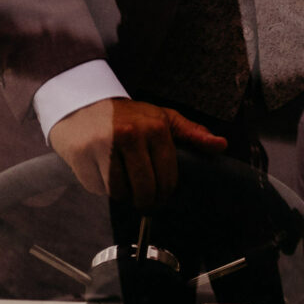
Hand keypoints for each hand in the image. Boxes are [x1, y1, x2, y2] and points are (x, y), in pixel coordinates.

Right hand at [44, 99, 227, 206]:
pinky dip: (101, 187)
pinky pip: (98, 188)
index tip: (162, 195)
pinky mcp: (81, 155)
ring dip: (123, 194)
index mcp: (154, 128)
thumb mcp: (161, 118)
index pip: (167, 177)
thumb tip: (221, 145)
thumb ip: (192, 133)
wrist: (82, 102)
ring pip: (120, 193)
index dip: (166, 193)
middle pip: (145, 190)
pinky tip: (102, 171)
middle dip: (147, 201)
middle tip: (145, 201)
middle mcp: (130, 135)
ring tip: (123, 180)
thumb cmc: (127, 115)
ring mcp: (103, 145)